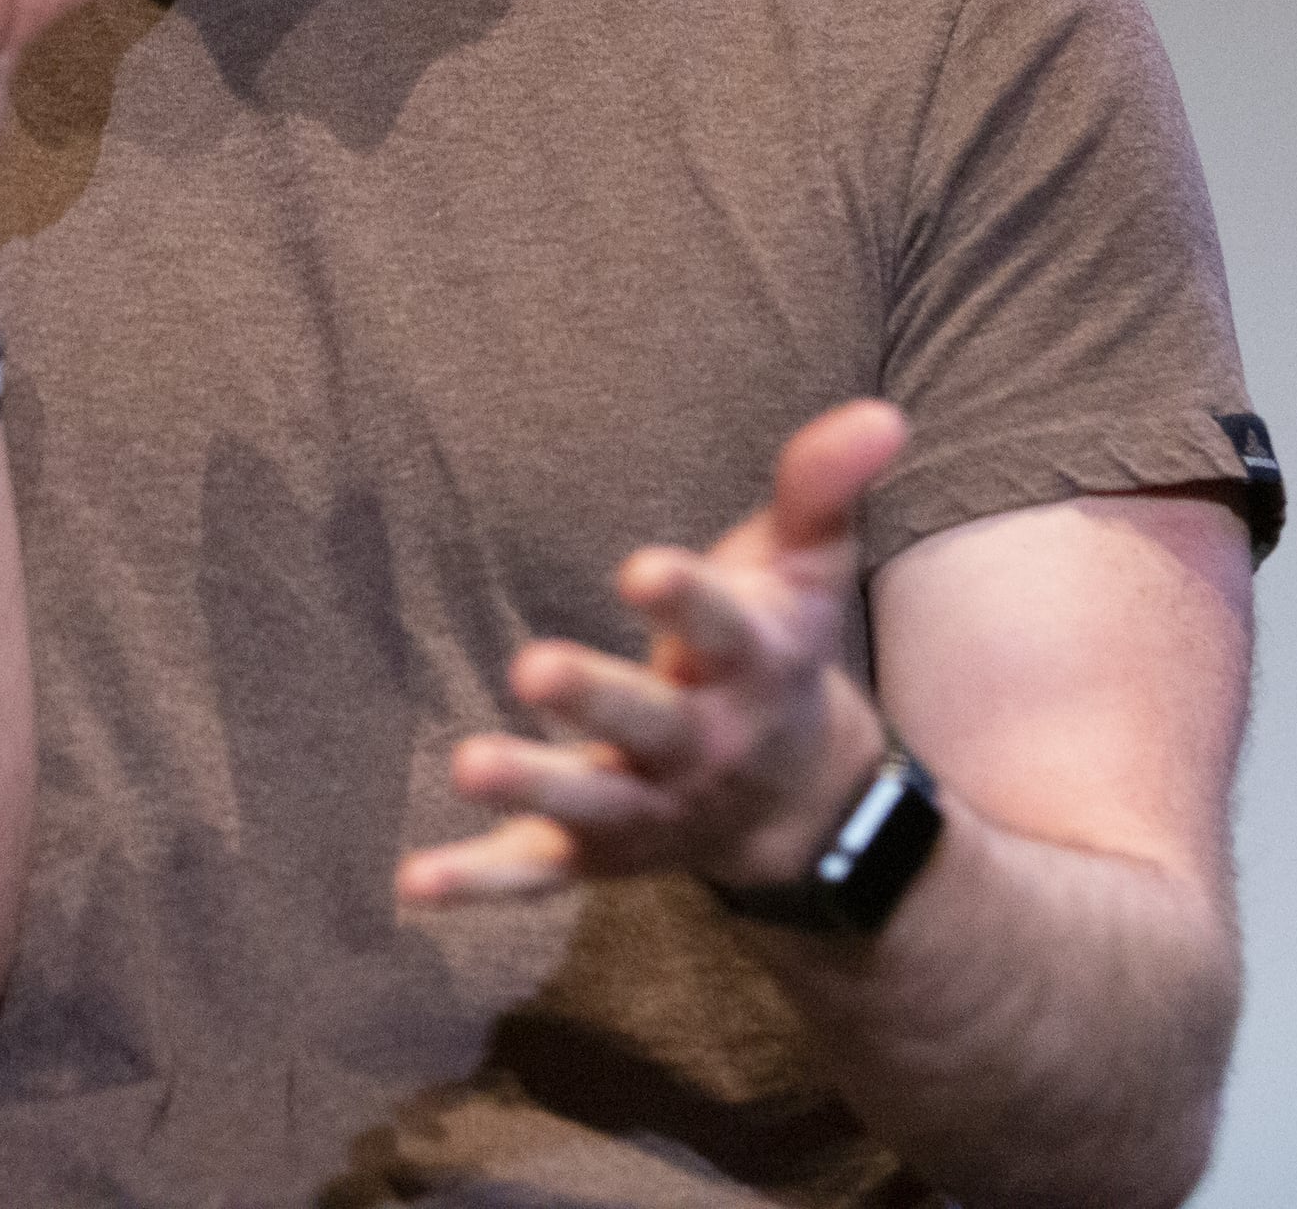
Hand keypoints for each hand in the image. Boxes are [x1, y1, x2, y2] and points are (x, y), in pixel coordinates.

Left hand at [396, 400, 909, 905]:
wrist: (801, 807)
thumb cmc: (780, 653)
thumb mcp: (810, 570)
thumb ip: (821, 488)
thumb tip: (881, 413)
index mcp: (749, 664)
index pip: (719, 627)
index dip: (684, 600)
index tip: (641, 568)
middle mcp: (699, 743)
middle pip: (647, 721)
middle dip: (593, 697)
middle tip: (531, 666)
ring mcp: (645, 804)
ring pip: (586, 800)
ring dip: (530, 786)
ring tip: (467, 765)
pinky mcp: (595, 850)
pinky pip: (534, 871)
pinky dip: (479, 881)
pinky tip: (415, 883)